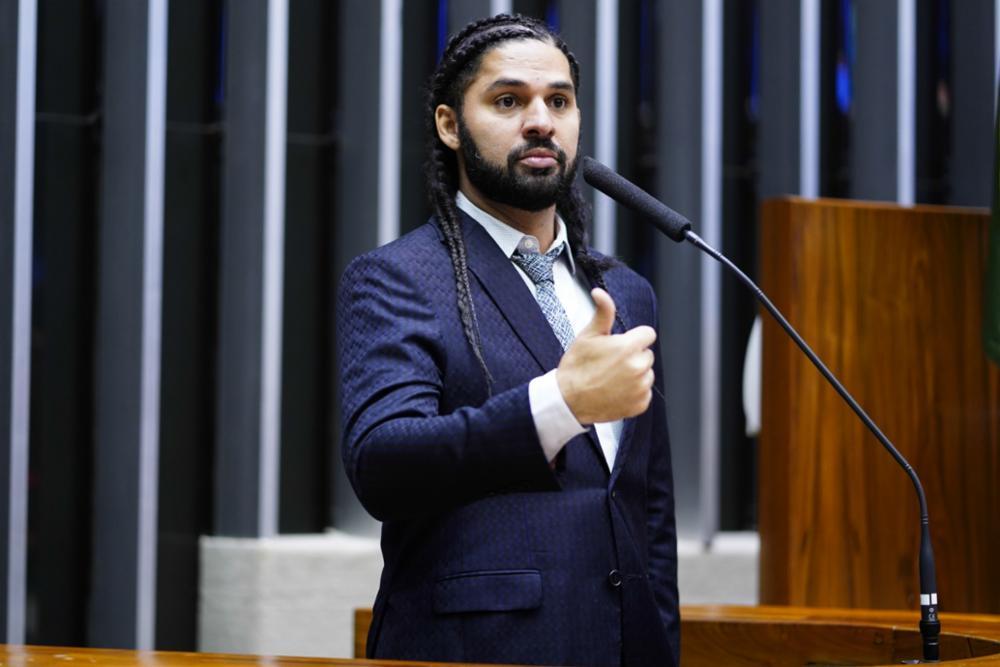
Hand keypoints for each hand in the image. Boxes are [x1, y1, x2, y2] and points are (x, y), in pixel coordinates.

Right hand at [556, 288, 655, 423]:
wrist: (567, 400)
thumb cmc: (576, 368)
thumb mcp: (587, 336)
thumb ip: (603, 313)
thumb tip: (600, 293)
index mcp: (628, 347)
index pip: (647, 334)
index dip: (633, 337)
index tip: (621, 344)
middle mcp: (638, 368)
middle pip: (646, 354)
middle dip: (633, 356)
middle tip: (611, 362)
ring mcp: (640, 387)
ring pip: (646, 374)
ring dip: (634, 374)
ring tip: (612, 378)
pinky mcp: (640, 404)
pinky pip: (644, 393)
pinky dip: (634, 392)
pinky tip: (616, 390)